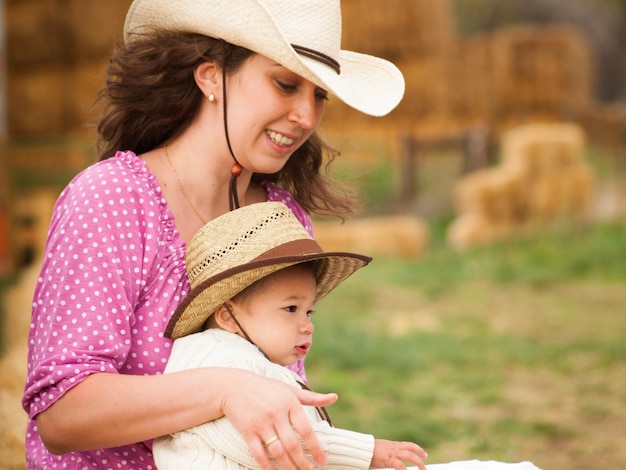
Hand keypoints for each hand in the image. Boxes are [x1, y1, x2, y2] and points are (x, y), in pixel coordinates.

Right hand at [221, 372, 337, 469]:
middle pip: (293, 445)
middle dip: (303, 462)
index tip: (323, 461)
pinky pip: (259, 454)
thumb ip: (312, 397)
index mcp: (290, 403)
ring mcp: (261, 423)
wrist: (234, 386)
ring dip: (289, 467)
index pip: (306, 430)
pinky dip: (268, 466)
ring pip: (278, 452)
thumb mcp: (289, 390)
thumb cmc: (266, 388)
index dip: (316, 448)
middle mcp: (276, 413)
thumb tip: (334, 398)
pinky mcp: (248, 431)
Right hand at [370, 438, 427, 469]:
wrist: (362, 449)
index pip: (408, 445)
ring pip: (410, 456)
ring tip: (423, 469)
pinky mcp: (389, 460)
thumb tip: (389, 457)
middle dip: (420, 456)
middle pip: (412, 449)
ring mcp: (392, 453)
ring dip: (418, 463)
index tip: (423, 454)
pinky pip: (400, 465)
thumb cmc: (368, 450)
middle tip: (425, 464)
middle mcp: (395, 447)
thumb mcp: (381, 449)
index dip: (417, 449)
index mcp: (393, 445)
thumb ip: (387, 451)